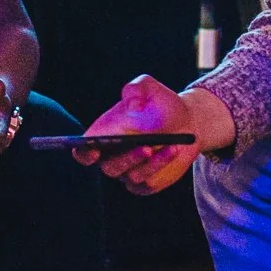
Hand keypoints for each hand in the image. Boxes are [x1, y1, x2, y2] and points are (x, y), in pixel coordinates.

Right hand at [75, 73, 232, 193]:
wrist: (187, 122)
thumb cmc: (160, 105)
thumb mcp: (150, 88)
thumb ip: (137, 87)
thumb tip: (132, 101)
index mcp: (103, 136)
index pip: (83, 152)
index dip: (83, 152)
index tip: (93, 147)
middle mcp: (112, 158)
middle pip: (109, 167)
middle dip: (126, 158)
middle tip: (145, 146)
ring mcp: (129, 173)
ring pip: (132, 175)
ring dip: (150, 162)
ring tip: (169, 144)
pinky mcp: (147, 183)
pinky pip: (149, 181)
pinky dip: (160, 165)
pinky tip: (173, 150)